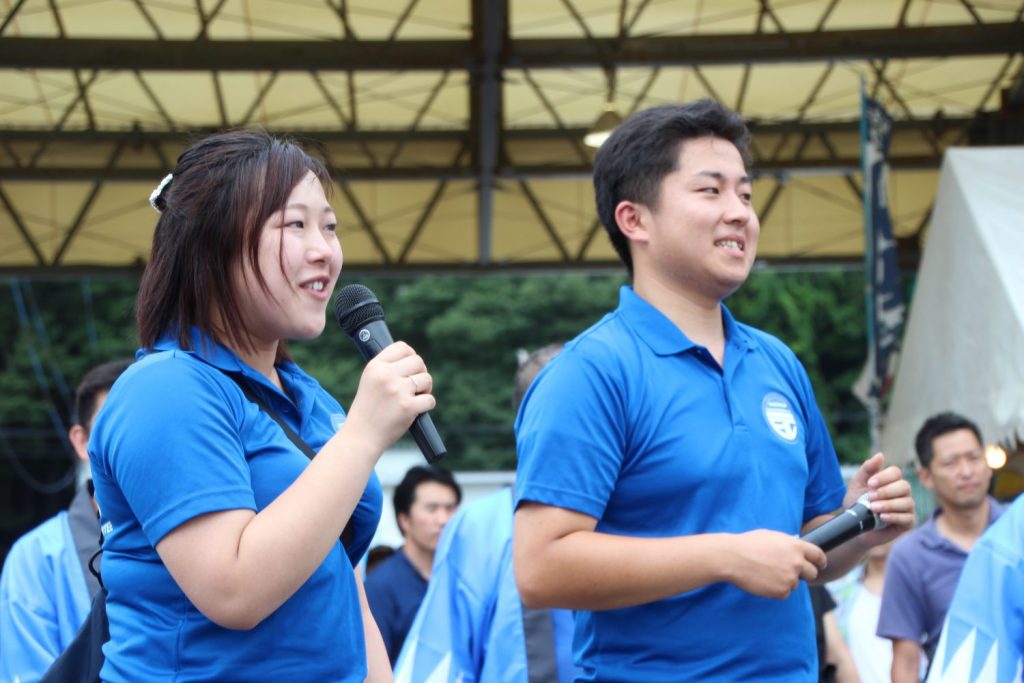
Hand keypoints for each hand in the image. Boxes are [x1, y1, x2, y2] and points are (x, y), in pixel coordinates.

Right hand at [343, 341, 435, 455]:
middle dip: (420, 373)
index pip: (402, 347)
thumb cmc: (367, 410)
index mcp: (375, 366)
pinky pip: (430, 399)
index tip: (410, 367)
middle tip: (414, 386)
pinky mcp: (408, 406)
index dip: (411, 356)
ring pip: (426, 379)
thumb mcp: (370, 381)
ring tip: (414, 398)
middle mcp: (386, 375)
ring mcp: (397, 390)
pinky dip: (426, 405)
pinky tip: (415, 410)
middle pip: (418, 361)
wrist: (361, 437)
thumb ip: (387, 368)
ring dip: (425, 389)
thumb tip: (413, 358)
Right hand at [724, 530, 826, 599]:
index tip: (820, 565)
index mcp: (796, 546)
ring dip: (785, 581)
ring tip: (766, 573)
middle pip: (812, 573)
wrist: (732, 558)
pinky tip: (763, 580)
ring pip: (795, 584)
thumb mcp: (772, 537)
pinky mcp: (781, 592)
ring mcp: (790, 578)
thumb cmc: (748, 544)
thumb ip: (788, 544)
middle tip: (790, 572)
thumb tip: (796, 549)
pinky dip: (775, 589)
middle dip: (804, 574)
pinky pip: (784, 593)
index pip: (818, 555)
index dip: (820, 561)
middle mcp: (797, 562)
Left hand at [844, 452, 914, 546]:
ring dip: (889, 504)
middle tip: (870, 497)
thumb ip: (867, 469)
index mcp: (891, 481)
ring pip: (906, 502)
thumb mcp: (857, 485)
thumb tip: (880, 455)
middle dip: (886, 491)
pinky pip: (907, 518)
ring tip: (873, 508)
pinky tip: (882, 517)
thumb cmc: (858, 504)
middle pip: (904, 486)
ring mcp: (907, 508)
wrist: (855, 526)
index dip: (884, 477)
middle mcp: (902, 493)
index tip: (870, 484)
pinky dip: (894, 517)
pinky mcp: (908, 522)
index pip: (896, 472)